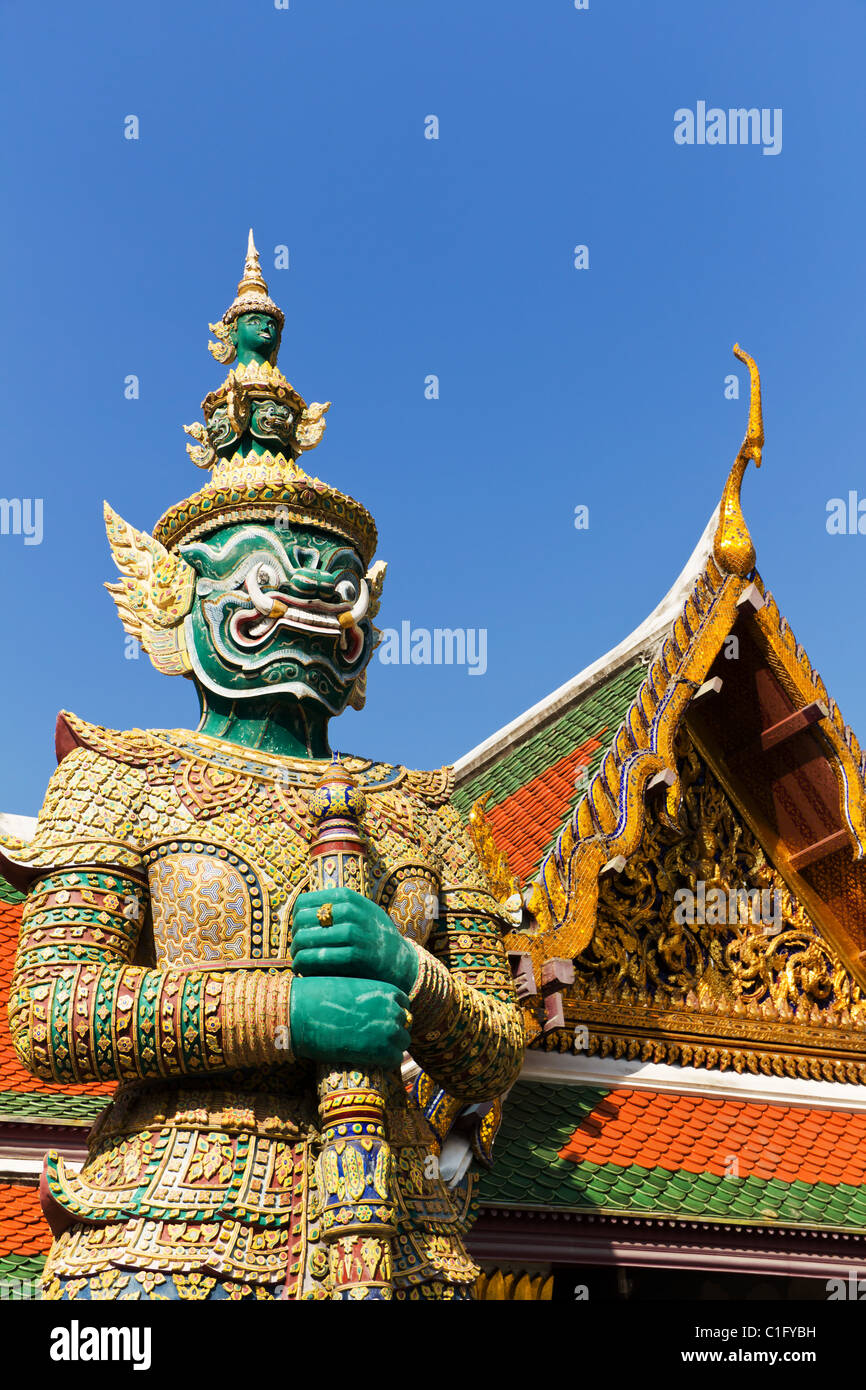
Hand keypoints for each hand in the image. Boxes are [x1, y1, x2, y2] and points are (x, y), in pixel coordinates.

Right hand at [289, 976, 411, 1069]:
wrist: (302, 1011)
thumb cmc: (319, 996)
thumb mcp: (350, 988)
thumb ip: (368, 999)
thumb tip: (371, 1013)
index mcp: (386, 989)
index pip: (403, 1005)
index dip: (391, 1016)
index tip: (378, 1023)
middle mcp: (393, 1008)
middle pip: (405, 1025)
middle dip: (392, 1033)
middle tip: (373, 1040)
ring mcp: (389, 1029)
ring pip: (402, 1043)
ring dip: (389, 1048)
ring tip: (368, 1051)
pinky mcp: (381, 1050)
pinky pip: (394, 1059)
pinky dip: (384, 1062)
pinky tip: (367, 1059)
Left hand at [291, 887, 418, 995]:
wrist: (400, 960)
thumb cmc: (373, 936)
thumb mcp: (360, 911)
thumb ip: (336, 907)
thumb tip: (298, 911)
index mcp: (348, 897)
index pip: (304, 902)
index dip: (295, 919)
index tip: (299, 931)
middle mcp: (350, 911)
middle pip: (302, 920)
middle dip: (294, 937)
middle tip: (296, 949)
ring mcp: (354, 933)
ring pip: (305, 938)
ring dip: (296, 953)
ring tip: (298, 961)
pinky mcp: (354, 955)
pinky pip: (316, 957)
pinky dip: (303, 964)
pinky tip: (303, 970)